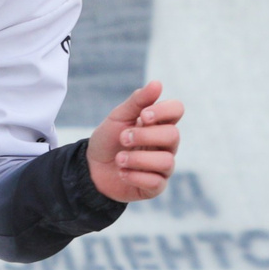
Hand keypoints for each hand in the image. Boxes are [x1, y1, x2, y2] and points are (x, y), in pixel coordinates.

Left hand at [87, 80, 181, 201]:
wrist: (91, 168)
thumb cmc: (108, 140)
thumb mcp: (118, 117)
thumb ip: (138, 101)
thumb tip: (157, 83)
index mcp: (159, 123)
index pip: (177, 109)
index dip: (164, 111)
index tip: (143, 115)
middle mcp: (165, 144)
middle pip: (173, 135)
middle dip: (144, 136)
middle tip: (123, 138)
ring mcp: (162, 166)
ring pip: (166, 161)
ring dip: (138, 159)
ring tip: (119, 159)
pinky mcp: (155, 186)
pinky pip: (156, 182)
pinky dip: (135, 176)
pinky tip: (122, 172)